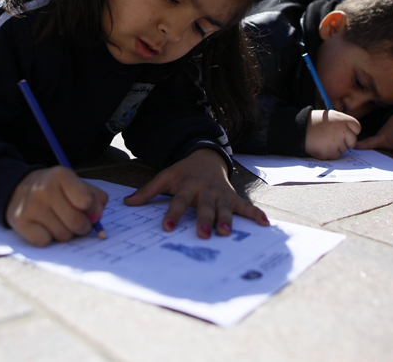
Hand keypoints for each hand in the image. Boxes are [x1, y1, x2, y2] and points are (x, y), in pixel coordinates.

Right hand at [5, 167, 107, 246]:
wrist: (18, 188)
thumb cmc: (55, 190)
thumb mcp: (76, 184)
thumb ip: (95, 197)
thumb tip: (97, 218)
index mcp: (61, 175)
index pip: (87, 201)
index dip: (92, 210)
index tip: (86, 209)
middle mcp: (45, 189)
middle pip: (77, 222)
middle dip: (82, 227)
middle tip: (77, 223)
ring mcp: (31, 206)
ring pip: (63, 235)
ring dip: (65, 233)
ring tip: (58, 223)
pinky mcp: (20, 222)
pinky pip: (44, 242)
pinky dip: (48, 239)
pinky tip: (44, 228)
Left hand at [124, 149, 268, 237]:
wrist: (207, 158)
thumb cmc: (184, 172)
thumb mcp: (166, 177)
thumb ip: (148, 191)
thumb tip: (127, 203)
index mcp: (188, 185)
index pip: (179, 201)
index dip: (173, 214)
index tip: (166, 227)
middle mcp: (205, 190)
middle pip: (205, 206)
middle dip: (204, 220)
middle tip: (202, 235)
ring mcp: (221, 193)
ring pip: (224, 208)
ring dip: (226, 220)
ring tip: (226, 233)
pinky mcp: (232, 196)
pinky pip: (245, 206)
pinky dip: (255, 214)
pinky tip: (265, 223)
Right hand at [305, 109, 361, 159]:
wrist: (298, 130)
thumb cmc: (312, 122)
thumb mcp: (329, 116)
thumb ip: (342, 122)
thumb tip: (351, 132)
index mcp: (342, 119)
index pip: (357, 128)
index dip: (351, 131)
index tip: (345, 132)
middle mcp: (342, 131)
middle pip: (352, 141)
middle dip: (345, 142)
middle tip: (333, 139)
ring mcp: (337, 142)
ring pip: (344, 149)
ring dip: (336, 147)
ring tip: (324, 140)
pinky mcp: (331, 152)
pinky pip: (336, 155)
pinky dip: (330, 153)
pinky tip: (321, 146)